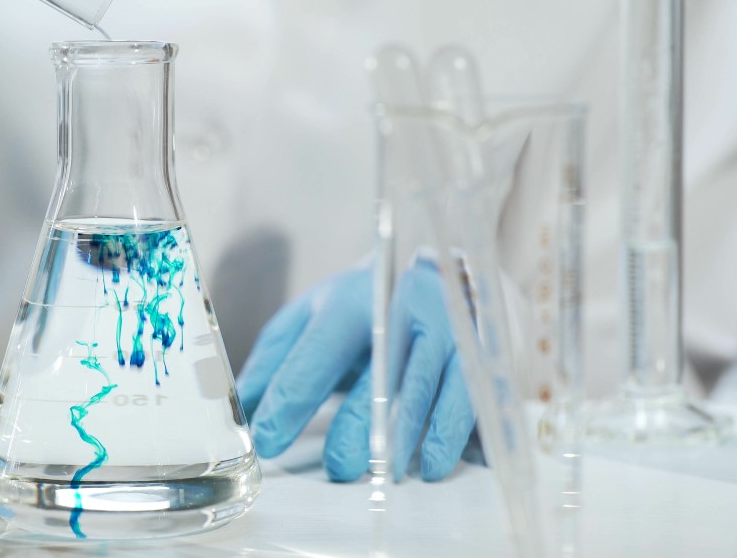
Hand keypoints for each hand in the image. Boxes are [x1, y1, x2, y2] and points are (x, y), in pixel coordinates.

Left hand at [236, 260, 476, 481]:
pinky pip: (483, 394)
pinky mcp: (494, 350)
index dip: (291, 399)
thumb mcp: (318, 313)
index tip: (268, 439)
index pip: (318, 352)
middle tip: (339, 467)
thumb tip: (242, 407)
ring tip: (392, 473)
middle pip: (382, 371)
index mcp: (356, 297)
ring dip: (415, 434)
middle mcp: (408, 308)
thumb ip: (280, 357)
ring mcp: (456, 328)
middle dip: (359, 424)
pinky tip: (441, 460)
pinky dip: (464, 432)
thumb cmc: (371, 301)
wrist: (449, 263)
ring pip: (437, 386)